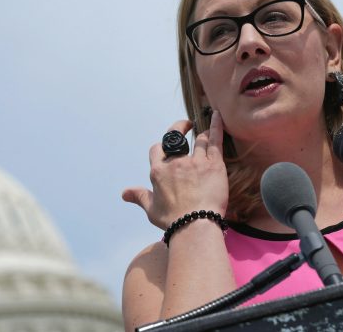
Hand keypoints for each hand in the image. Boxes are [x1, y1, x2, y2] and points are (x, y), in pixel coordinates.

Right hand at [122, 110, 228, 229]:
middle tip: (186, 124)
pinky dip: (216, 127)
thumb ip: (139, 196)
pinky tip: (218, 116)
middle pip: (175, 138)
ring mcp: (195, 161)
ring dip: (201, 134)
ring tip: (204, 131)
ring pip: (198, 140)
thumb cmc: (172, 220)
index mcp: (158, 172)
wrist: (194, 225)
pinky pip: (214, 141)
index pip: (156, 150)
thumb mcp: (151, 208)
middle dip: (179, 128)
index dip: (161, 147)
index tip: (165, 148)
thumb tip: (125, 193)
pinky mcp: (213, 164)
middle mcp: (175, 163)